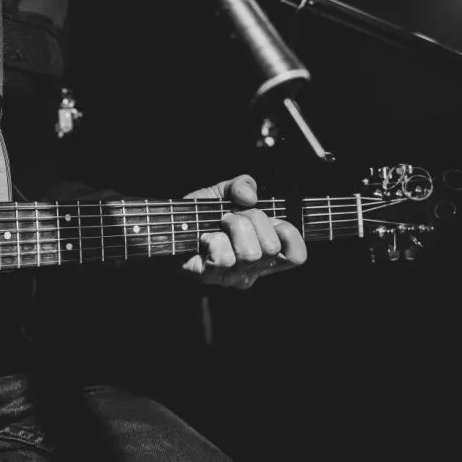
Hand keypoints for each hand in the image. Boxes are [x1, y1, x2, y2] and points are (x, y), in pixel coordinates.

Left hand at [181, 174, 305, 288]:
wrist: (165, 225)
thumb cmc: (197, 215)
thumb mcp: (224, 193)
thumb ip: (242, 185)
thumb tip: (250, 196)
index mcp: (264, 254)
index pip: (296, 256)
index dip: (288, 232)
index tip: (270, 219)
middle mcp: (252, 270)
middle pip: (271, 247)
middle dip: (251, 220)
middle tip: (231, 217)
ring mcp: (231, 276)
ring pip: (249, 252)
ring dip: (230, 228)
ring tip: (217, 225)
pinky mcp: (210, 277)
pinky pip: (224, 257)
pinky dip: (212, 239)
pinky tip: (203, 239)